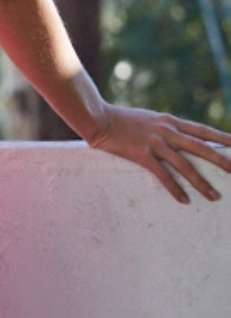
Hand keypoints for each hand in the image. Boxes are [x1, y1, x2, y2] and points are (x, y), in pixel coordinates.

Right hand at [86, 102, 230, 202]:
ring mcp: (155, 143)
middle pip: (201, 147)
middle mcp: (167, 131)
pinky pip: (163, 175)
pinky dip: (175, 189)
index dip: (222, 137)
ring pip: (185, 165)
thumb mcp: (148, 118)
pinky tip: (184, 200)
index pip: (203, 130)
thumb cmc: (120, 119)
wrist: (99, 118)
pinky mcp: (142, 155)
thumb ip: (163, 127)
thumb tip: (174, 136)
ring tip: (214, 196)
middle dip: (221, 160)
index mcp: (170, 121)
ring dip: (201, 182)